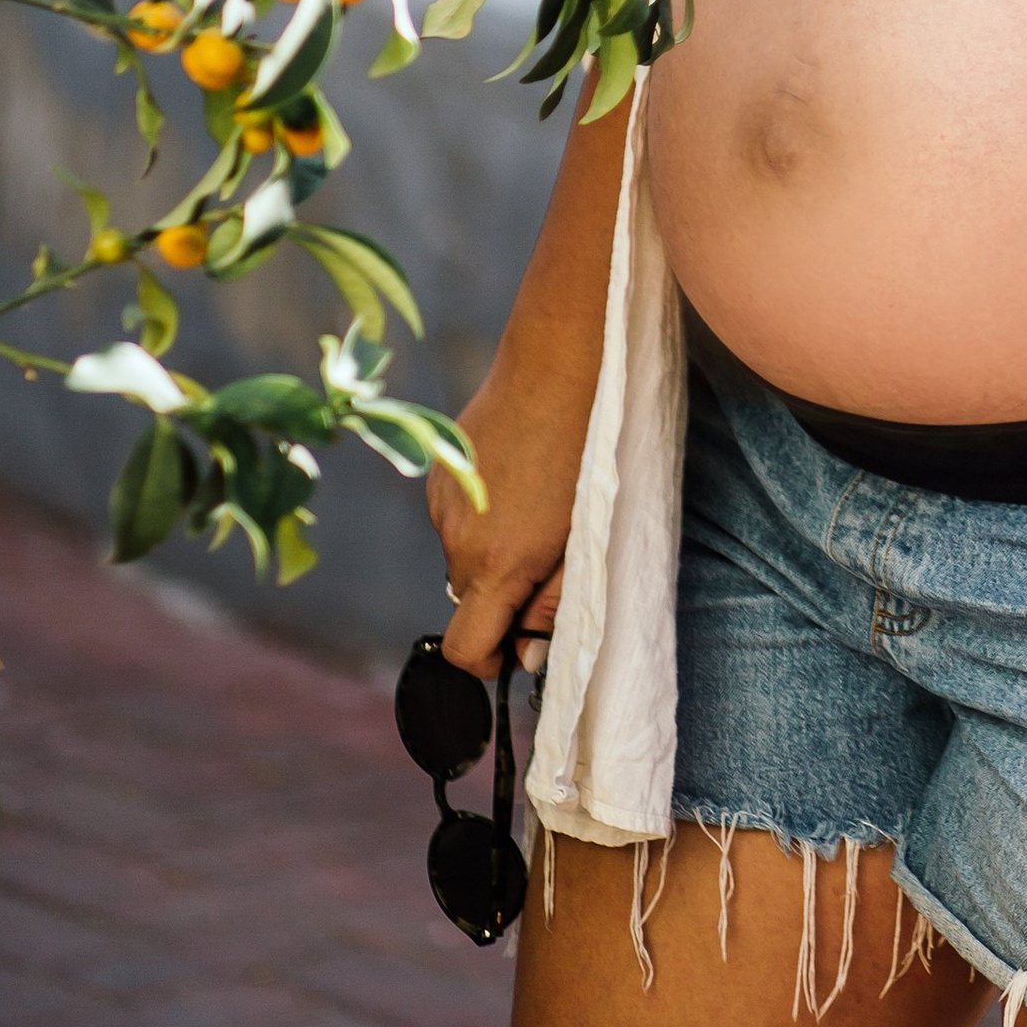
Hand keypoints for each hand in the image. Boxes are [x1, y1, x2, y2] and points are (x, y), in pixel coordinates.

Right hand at [431, 373, 582, 680]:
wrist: (557, 364)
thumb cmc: (588, 451)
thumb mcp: (586, 537)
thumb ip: (555, 604)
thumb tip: (526, 655)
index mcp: (497, 563)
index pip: (464, 650)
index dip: (489, 662)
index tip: (517, 647)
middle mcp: (457, 539)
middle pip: (468, 599)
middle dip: (502, 596)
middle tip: (550, 556)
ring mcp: (442, 503)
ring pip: (463, 555)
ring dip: (494, 550)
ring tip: (539, 503)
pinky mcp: (438, 472)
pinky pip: (456, 517)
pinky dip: (482, 515)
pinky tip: (518, 476)